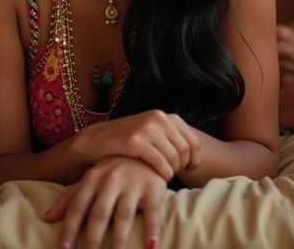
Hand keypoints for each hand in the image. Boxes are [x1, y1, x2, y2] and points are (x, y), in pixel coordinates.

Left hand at [44, 156, 165, 248]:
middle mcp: (111, 180)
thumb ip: (71, 197)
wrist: (146, 149)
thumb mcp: (92, 178)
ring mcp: (132, 183)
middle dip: (92, 240)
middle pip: (99, 214)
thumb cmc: (115, 169)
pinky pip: (153, 212)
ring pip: (123, 216)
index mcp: (93, 178)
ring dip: (118, 241)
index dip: (69, 229)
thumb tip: (47, 217)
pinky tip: (152, 248)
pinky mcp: (152, 188)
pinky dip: (153, 230)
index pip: (78, 207)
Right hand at [75, 110, 200, 180]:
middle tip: (173, 174)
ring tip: (164, 175)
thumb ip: (171, 138)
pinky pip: (160, 162)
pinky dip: (163, 173)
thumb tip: (195, 155)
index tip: (189, 169)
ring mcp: (146, 128)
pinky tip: (158, 177)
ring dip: (172, 171)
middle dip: (182, 166)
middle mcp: (157, 118)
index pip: (193, 140)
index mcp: (164, 116)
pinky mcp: (135, 141)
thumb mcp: (152, 133)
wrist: (98, 141)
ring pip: (174, 156)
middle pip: (184, 150)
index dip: (194, 158)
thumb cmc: (128, 142)